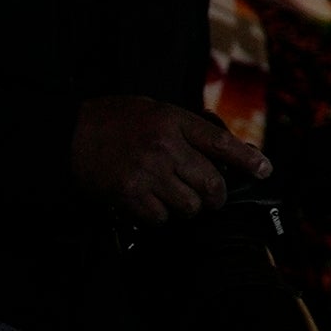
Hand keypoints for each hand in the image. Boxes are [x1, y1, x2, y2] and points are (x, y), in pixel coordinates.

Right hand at [69, 96, 263, 226]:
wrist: (66, 135)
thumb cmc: (112, 121)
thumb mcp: (156, 112)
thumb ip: (188, 130)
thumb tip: (224, 152)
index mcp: (172, 123)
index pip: (222, 144)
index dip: (248, 160)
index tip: (264, 170)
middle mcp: (164, 148)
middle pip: (212, 184)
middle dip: (215, 196)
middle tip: (210, 196)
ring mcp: (146, 173)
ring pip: (189, 206)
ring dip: (186, 207)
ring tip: (173, 196)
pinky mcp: (128, 195)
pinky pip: (161, 218)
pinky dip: (160, 216)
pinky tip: (150, 203)